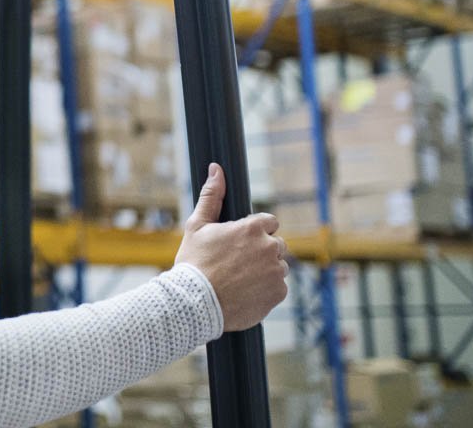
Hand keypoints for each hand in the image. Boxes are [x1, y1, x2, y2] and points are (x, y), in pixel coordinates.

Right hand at [174, 163, 289, 331]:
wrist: (194, 303)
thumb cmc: (193, 264)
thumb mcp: (196, 226)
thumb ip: (211, 196)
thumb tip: (216, 169)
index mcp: (253, 228)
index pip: (269, 222)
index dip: (255, 232)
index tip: (241, 243)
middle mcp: (270, 247)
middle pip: (276, 245)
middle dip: (262, 251)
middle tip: (237, 264)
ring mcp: (276, 272)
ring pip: (278, 267)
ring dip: (265, 271)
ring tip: (240, 280)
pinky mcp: (279, 293)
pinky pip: (278, 288)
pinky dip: (266, 291)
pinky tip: (246, 293)